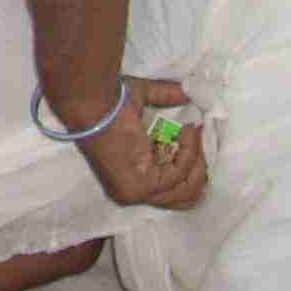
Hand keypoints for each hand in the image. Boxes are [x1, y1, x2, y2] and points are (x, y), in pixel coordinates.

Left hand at [76, 76, 208, 209]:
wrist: (92, 103)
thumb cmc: (109, 102)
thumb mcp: (144, 104)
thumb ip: (165, 99)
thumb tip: (188, 94)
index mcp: (127, 180)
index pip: (172, 190)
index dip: (190, 167)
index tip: (193, 138)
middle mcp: (130, 192)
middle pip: (184, 196)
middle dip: (197, 168)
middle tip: (194, 138)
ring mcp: (134, 193)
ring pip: (186, 189)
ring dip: (195, 158)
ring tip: (189, 132)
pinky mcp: (140, 188)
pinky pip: (179, 174)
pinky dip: (189, 152)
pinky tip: (185, 132)